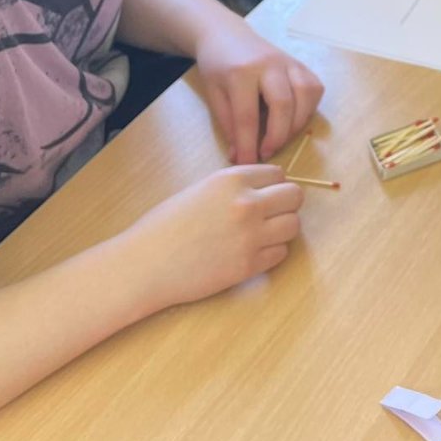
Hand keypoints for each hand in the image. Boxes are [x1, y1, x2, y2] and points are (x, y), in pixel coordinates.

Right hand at [127, 164, 303, 308]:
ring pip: (293, 226)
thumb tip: (266, 189)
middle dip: (285, 205)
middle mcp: (247, 204)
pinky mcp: (249, 266)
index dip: (272, 186)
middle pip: (295, 197)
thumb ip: (235, 187)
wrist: (145, 264)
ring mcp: (250, 236)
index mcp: (232, 179)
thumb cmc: (165, 226)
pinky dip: (271, 253)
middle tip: (269, 216)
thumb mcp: (201, 190)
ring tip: (260, 235)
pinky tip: (250, 253)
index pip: (279, 174)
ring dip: (281, 230)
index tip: (264, 196)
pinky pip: (281, 254)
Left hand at [191, 22, 323, 163]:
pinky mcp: (301, 64)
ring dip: (296, 124)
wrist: (227, 35)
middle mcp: (269, 64)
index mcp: (241, 72)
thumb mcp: (214, 95)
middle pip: (283, 105)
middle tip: (266, 153)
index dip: (248, 145)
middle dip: (277, 136)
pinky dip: (308, 109)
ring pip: (306, 96)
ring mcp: (289, 62)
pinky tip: (294, 119)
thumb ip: (229, 125)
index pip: (247, 116)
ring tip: (280, 137)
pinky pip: (314, 88)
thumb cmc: (217, 67)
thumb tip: (241, 157)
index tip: (247, 164)